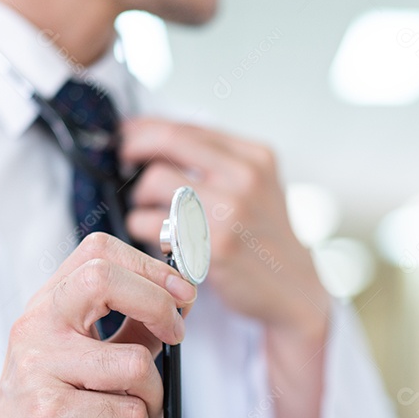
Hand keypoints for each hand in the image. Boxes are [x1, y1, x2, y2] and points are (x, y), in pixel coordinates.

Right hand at [0, 233, 196, 417]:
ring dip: (156, 398)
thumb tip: (180, 300)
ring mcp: (40, 368)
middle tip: (176, 338)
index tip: (182, 295)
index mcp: (49, 307)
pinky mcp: (51, 414)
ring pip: (135, 363)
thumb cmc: (54, 415)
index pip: (98, 251)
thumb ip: (132, 329)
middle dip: (159, 306)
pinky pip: (129, 413)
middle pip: (104, 279)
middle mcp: (38, 328)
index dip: (151, 266)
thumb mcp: (93, 363)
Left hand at [119, 118, 329, 341]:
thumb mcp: (258, 187)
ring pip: (153, 181)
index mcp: (255, 157)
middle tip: (124, 163)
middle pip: (166, 143)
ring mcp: (231, 211)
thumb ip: (217, 162)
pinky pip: (150, 223)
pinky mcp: (213, 246)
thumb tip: (156, 138)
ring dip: (138, 197)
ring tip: (148, 211)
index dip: (146, 128)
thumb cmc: (266, 240)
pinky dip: (142, 227)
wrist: (295, 289)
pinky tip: (156, 237)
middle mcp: (246, 178)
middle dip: (133, 150)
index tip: (128, 135)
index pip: (186, 127)